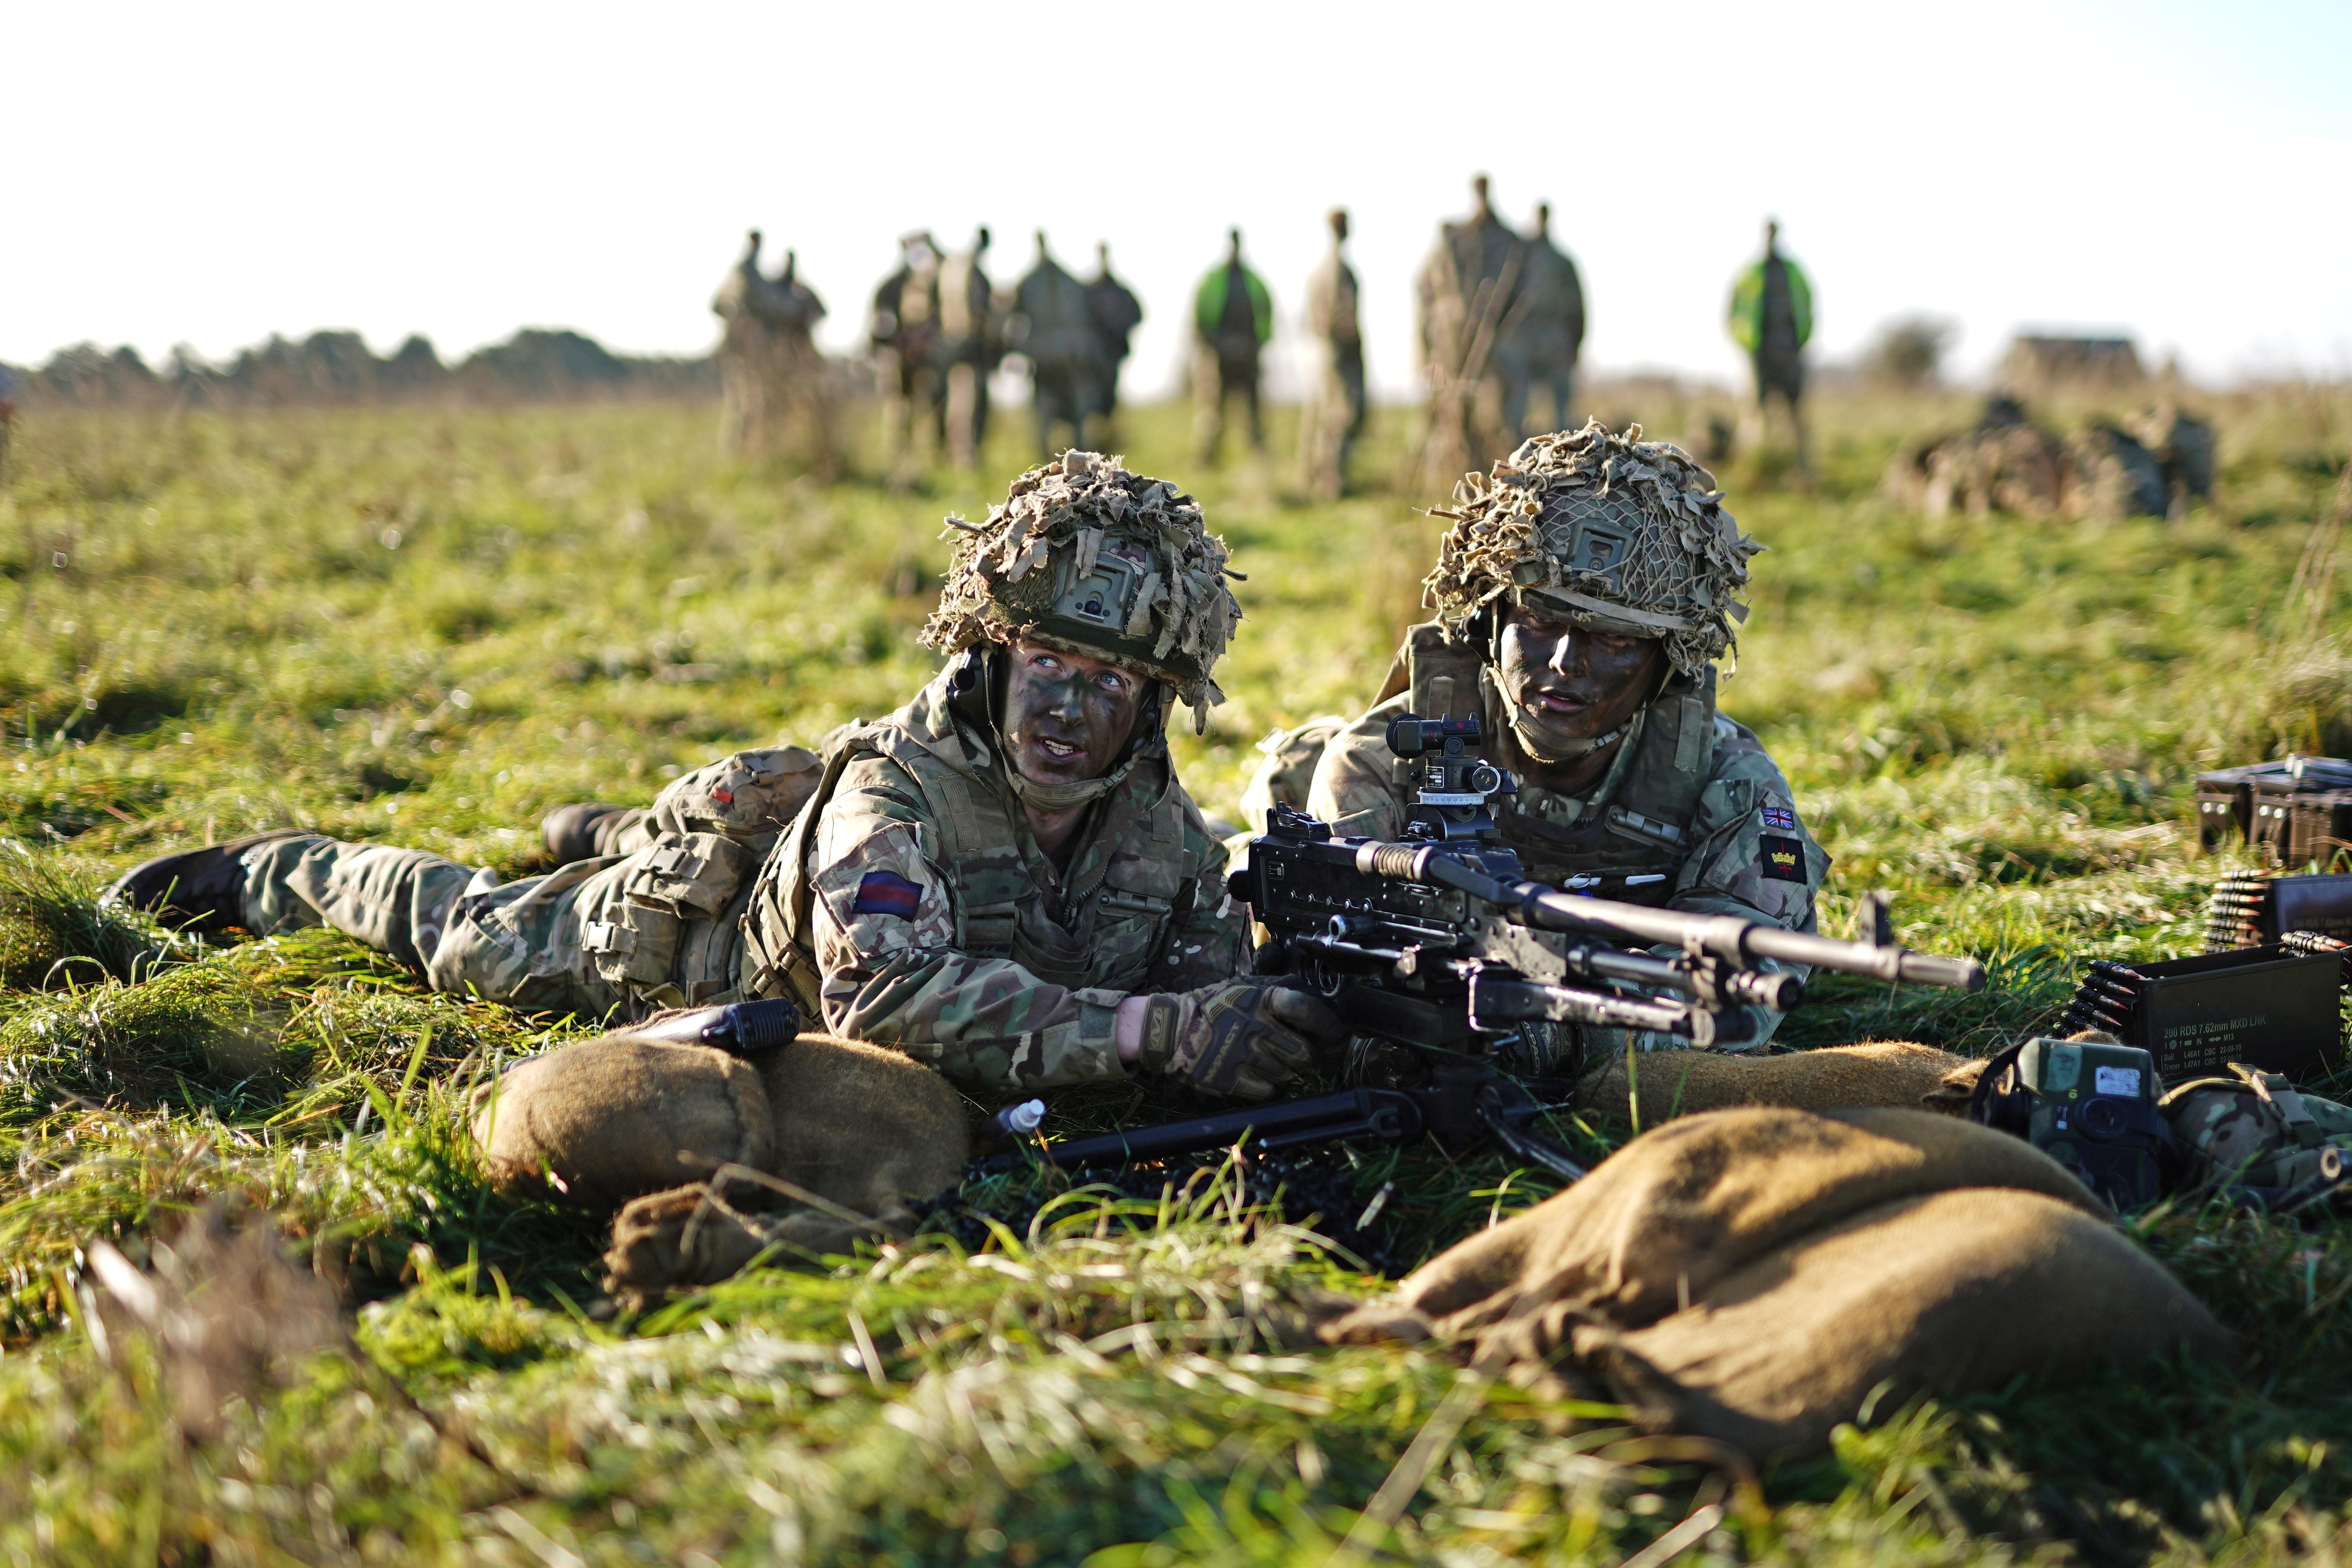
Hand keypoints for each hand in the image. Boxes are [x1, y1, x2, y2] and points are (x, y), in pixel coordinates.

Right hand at [1132, 981, 1346, 1100]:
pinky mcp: (1231, 1079)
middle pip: (1304, 1053)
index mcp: (1261, 999)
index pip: (1306, 1009)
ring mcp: (1242, 1055)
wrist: (1173, 1031)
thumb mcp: (1245, 988)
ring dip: (1285, 1071)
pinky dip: (1267, 1087)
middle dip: (1308, 1058)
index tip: (1337, 1034)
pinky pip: (1268, 1091)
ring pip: (1287, 1074)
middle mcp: (1255, 1026)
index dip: (1328, 1025)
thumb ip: (1279, 991)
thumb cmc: (1214, 1007)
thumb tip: (1320, 998)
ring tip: (1270, 1061)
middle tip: (1304, 1056)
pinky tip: (1257, 1075)